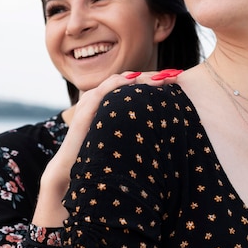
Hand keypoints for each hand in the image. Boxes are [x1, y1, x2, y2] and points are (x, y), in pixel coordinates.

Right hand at [31, 69, 181, 226]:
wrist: (72, 171)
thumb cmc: (98, 157)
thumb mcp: (121, 138)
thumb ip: (134, 128)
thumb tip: (163, 128)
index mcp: (109, 103)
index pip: (134, 85)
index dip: (154, 81)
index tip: (175, 80)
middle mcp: (100, 98)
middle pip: (130, 79)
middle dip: (152, 76)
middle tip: (174, 75)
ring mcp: (92, 102)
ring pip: (119, 81)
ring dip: (141, 77)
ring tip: (161, 78)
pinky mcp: (86, 110)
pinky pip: (103, 90)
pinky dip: (119, 83)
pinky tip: (134, 81)